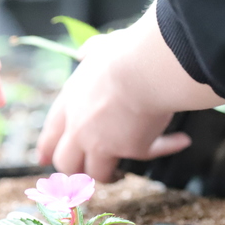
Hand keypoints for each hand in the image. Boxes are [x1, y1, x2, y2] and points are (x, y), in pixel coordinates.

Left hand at [36, 30, 191, 181]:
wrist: (144, 68)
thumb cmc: (124, 52)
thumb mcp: (99, 48)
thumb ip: (90, 51)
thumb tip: (84, 51)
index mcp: (69, 103)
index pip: (50, 134)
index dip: (46, 150)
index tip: (42, 160)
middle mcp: (80, 128)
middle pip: (66, 163)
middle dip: (75, 172)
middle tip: (87, 171)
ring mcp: (103, 143)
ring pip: (97, 174)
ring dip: (110, 176)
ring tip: (119, 174)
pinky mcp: (132, 149)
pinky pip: (150, 153)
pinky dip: (166, 147)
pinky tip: (181, 140)